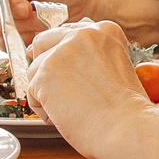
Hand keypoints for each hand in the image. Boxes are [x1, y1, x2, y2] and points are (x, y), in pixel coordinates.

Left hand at [17, 20, 156, 153]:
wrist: (127, 127)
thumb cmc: (127, 110)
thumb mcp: (117, 67)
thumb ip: (93, 58)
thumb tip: (67, 64)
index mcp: (105, 31)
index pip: (68, 32)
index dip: (60, 51)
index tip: (59, 66)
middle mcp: (82, 35)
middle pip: (44, 42)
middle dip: (43, 65)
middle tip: (50, 87)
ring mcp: (62, 52)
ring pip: (34, 71)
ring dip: (45, 93)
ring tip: (68, 111)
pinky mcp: (45, 74)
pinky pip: (31, 93)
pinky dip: (43, 110)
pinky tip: (63, 118)